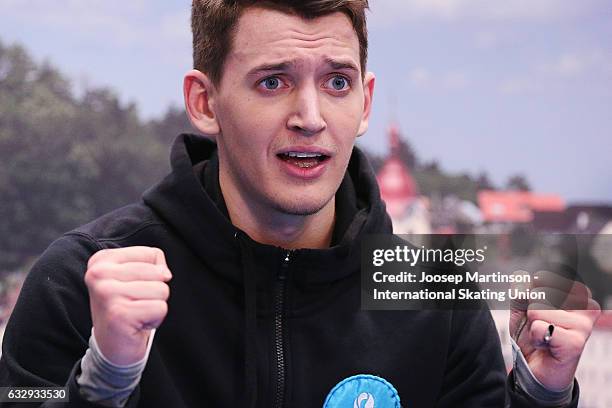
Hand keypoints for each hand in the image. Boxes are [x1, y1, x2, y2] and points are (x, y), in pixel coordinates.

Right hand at [84, 247, 171, 364]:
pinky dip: (155, 319)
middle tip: (135, 304)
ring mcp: (107, 293)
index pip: (152, 254)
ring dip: (155, 305)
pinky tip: (137, 324)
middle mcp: (99, 274)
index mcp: (102, 260)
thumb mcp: (134, 276)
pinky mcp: (119, 313)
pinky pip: (161, 308)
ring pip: (162, 290)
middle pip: (158, 272)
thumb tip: (165, 273)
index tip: (133, 288)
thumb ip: (152, 263)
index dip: (153, 274)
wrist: (112, 347)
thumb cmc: (126, 307)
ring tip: (136, 313)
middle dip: (155, 291)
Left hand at [509, 270, 600, 390]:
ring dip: (533, 326)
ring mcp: (583, 324)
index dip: (530, 295)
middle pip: (539, 292)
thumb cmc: (534, 335)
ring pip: (537, 309)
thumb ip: (521, 290)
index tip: (539, 312)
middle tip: (542, 327)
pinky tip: (547, 346)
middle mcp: (586, 306)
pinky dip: (535, 337)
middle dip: (531, 311)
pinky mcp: (576, 342)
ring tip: (545, 337)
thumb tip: (522, 276)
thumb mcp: (522, 308)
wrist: (535, 367)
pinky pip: (540, 328)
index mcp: (576, 293)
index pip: (542, 278)